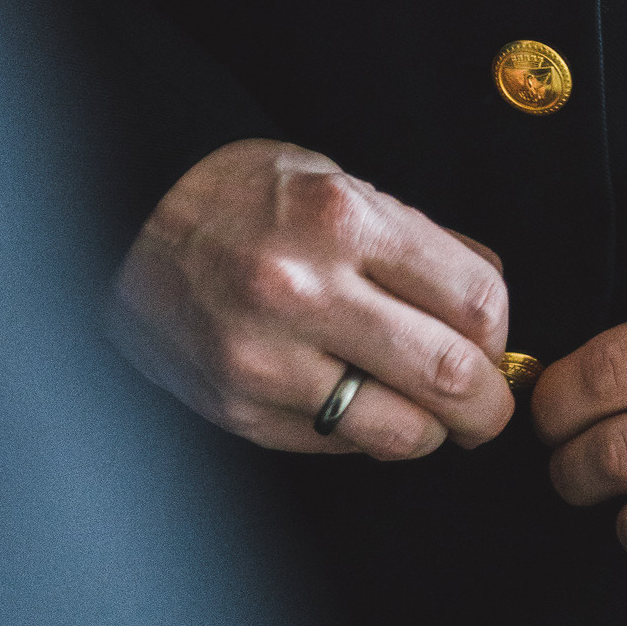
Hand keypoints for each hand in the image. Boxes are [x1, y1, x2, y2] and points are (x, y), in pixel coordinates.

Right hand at [110, 139, 513, 458]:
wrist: (125, 218)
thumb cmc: (240, 195)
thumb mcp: (338, 181)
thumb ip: (417, 239)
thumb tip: (490, 301)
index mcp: (342, 220)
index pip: (474, 301)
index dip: (501, 333)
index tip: (494, 341)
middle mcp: (304, 291)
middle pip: (450, 376)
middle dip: (487, 404)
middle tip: (488, 405)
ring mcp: (267, 358)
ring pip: (400, 431)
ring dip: (430, 430)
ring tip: (423, 409)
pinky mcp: (238, 408)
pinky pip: (337, 444)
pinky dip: (363, 433)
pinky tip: (351, 398)